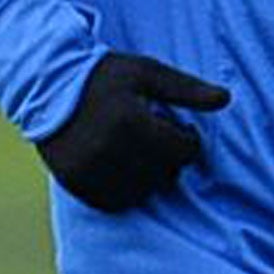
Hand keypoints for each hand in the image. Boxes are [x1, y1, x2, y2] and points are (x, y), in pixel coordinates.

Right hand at [35, 52, 231, 211]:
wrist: (47, 85)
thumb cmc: (106, 75)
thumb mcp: (149, 72)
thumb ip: (187, 88)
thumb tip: (226, 99)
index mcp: (129, 120)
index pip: (182, 150)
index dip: (188, 140)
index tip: (179, 127)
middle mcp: (107, 149)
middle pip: (164, 174)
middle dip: (171, 159)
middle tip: (160, 139)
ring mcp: (87, 169)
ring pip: (140, 192)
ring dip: (150, 177)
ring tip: (143, 154)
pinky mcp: (73, 183)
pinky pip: (112, 202)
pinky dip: (126, 191)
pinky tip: (125, 169)